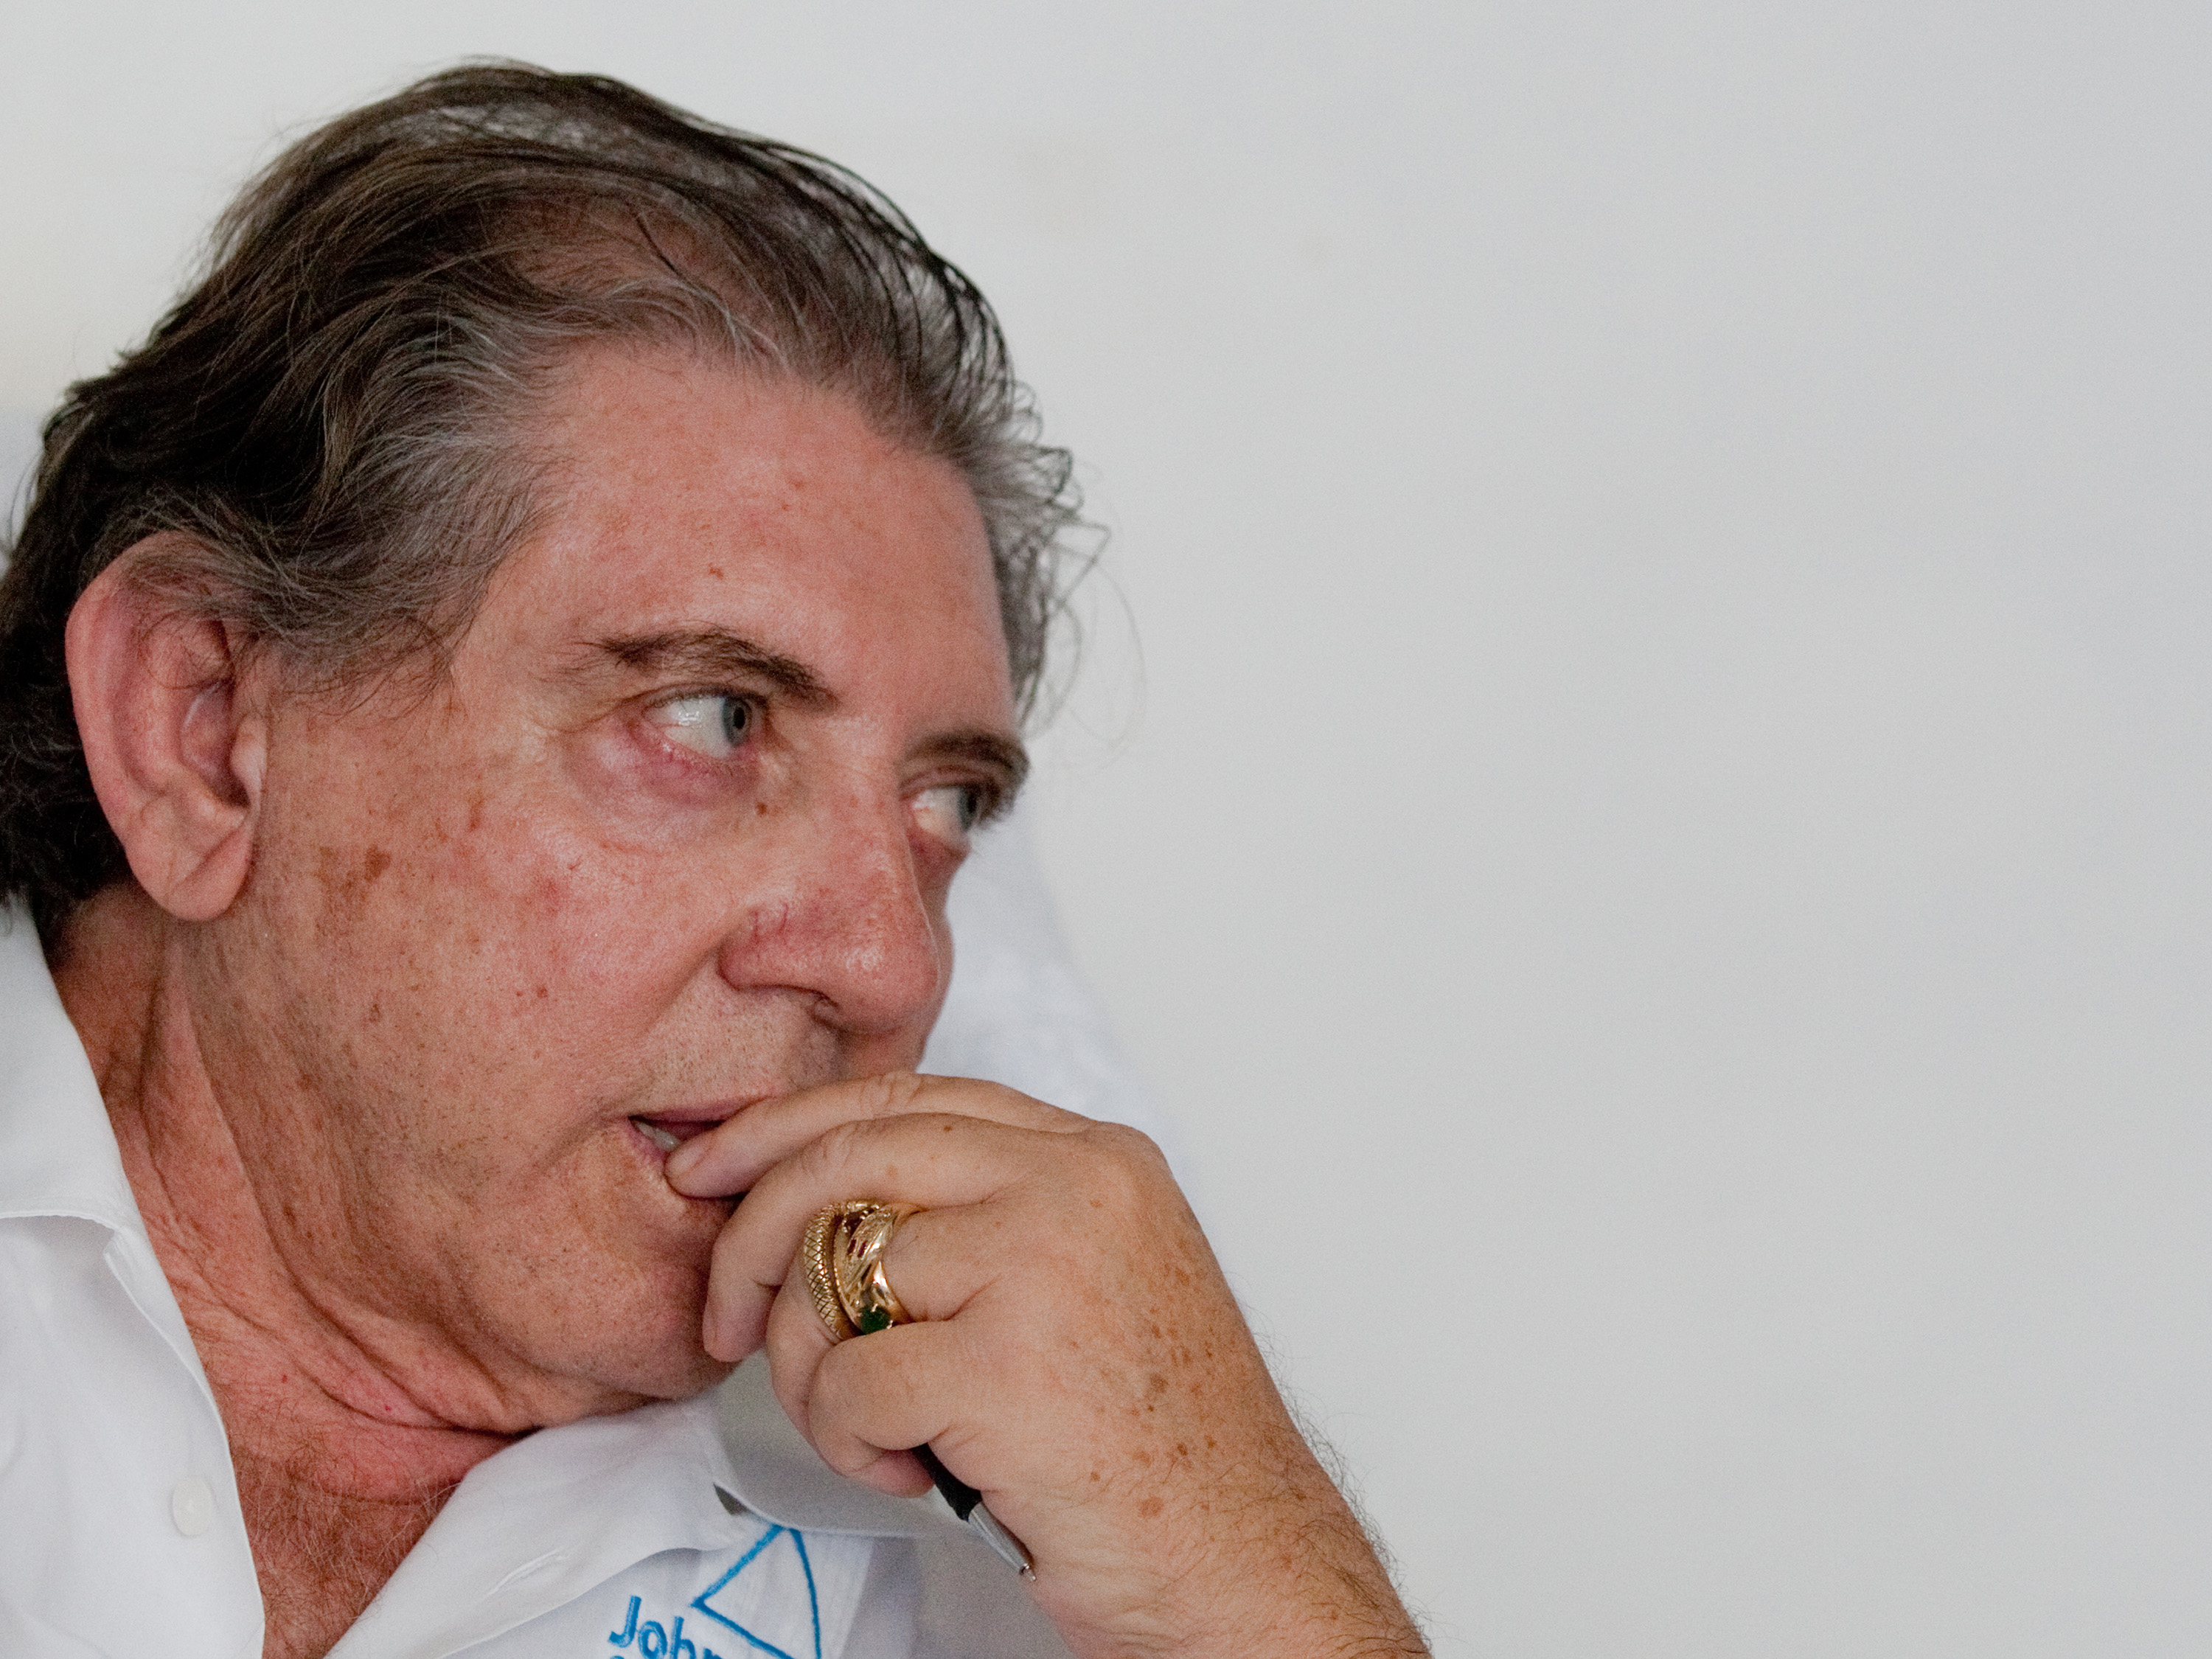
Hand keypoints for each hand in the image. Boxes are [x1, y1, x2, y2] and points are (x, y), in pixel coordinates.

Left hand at [663, 1072, 1425, 1658]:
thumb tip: (822, 1200)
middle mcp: (1075, 1185)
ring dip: (815, 1373)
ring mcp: (1043, 1265)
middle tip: (726, 1312)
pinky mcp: (1006, 1363)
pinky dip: (850, 1443)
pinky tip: (916, 1472)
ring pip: (833, 1273)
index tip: (716, 1167)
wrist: (1246, 1560)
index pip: (908, 1097)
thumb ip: (989, 1216)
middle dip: (753, 1231)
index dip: (791, 1126)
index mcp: (1096, 1157)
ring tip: (875, 1431)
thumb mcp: (1092, 1278)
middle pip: (851, 1152)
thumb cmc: (1157, 1444)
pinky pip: (848, 1380)